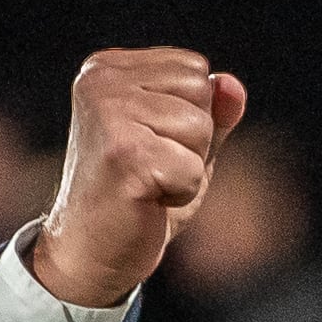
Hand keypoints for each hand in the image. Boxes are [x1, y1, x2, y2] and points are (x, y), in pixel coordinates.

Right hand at [30, 48, 246, 309]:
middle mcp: (102, 80)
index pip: (194, 69)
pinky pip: (194, 168)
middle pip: (201, 91)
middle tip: (150, 168)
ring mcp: (109, 112)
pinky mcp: (124, 153)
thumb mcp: (183, 145)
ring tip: (148, 183)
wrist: (89, 254)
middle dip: (193, 140)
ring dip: (187, 167)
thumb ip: (212, 112)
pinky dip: (181, 193)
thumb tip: (232, 84)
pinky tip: (146, 199)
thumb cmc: (137, 198)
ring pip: (200, 128)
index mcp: (109, 67)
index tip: (149, 146)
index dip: (190, 117)